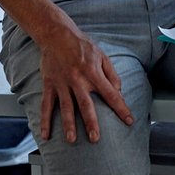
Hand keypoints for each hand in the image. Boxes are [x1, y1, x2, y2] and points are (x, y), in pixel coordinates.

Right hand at [37, 22, 135, 143]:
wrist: (56, 34)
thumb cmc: (81, 45)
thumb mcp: (101, 55)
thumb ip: (111, 74)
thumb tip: (119, 91)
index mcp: (93, 72)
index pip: (110, 93)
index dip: (121, 108)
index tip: (129, 121)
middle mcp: (77, 79)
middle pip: (85, 104)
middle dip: (91, 122)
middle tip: (94, 138)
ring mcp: (62, 83)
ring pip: (65, 107)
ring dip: (68, 124)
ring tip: (71, 140)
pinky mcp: (49, 84)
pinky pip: (46, 105)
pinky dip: (45, 120)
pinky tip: (46, 135)